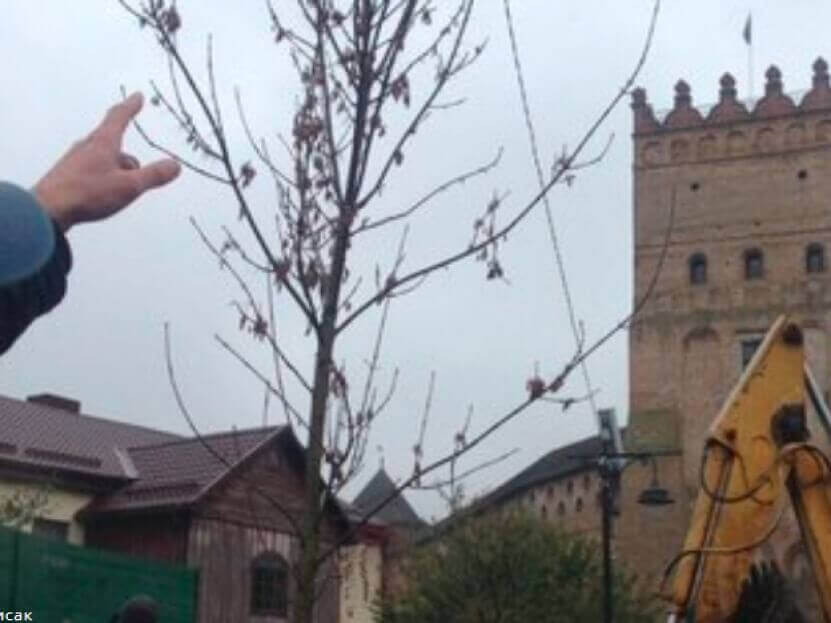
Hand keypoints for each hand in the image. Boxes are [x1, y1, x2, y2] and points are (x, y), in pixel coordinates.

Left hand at [33, 92, 180, 231]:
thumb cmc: (89, 194)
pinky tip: (100, 196)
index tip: (137, 97)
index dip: (130, 107)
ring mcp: (74, 161)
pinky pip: (92, 172)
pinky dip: (102, 180)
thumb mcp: (129, 186)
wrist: (48, 210)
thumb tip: (175, 165)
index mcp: (103, 142)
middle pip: (113, 144)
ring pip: (103, 160)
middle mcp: (87, 146)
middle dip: (127, 159)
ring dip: (116, 172)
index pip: (119, 118)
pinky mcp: (66, 175)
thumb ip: (153, 175)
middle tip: (138, 176)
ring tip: (120, 193)